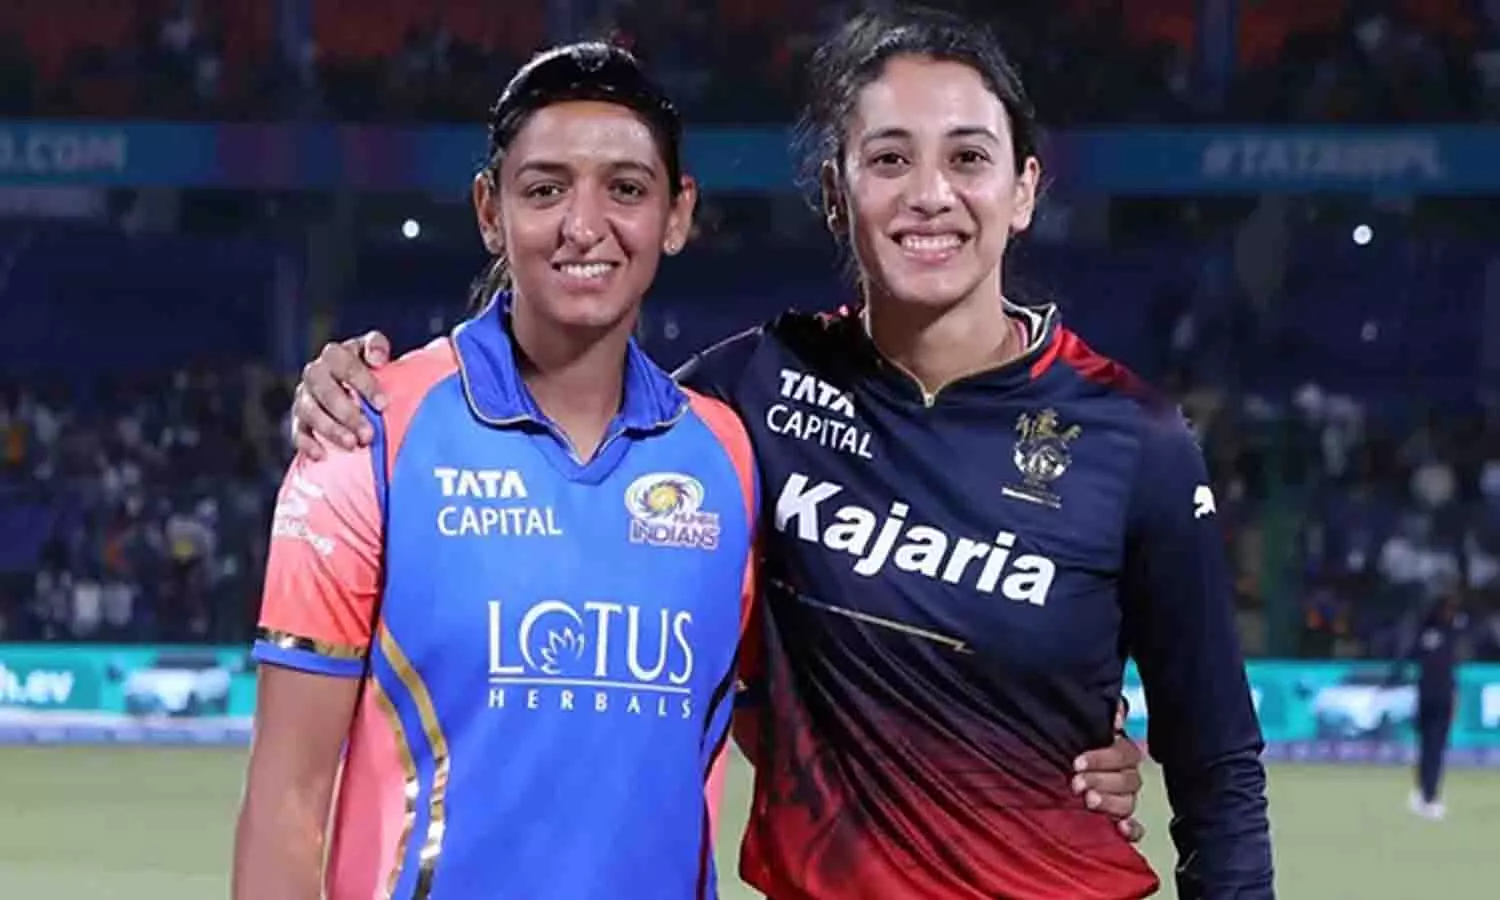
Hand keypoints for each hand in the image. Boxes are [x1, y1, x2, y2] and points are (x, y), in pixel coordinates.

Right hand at [290, 331, 392, 459]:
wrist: (352, 385)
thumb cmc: (368, 368)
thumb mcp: (373, 351)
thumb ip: (376, 347)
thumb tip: (376, 359)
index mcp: (334, 355)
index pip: (345, 365)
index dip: (363, 384)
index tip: (382, 404)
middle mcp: (315, 373)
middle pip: (325, 391)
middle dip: (347, 413)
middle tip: (368, 434)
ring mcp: (304, 396)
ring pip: (310, 411)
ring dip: (331, 429)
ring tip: (352, 445)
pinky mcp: (299, 419)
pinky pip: (297, 431)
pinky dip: (307, 443)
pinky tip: (321, 455)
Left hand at [1071, 702, 1146, 842]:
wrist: (1050, 774)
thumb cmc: (1066, 750)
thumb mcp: (1076, 729)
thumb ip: (1099, 717)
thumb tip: (1116, 714)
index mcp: (1117, 752)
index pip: (1123, 754)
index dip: (1102, 759)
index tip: (1077, 763)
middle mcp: (1124, 776)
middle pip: (1128, 780)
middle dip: (1101, 781)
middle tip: (1076, 783)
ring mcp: (1124, 800)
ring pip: (1130, 803)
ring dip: (1111, 803)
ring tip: (1089, 801)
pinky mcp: (1120, 823)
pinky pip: (1136, 829)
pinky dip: (1132, 830)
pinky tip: (1121, 829)